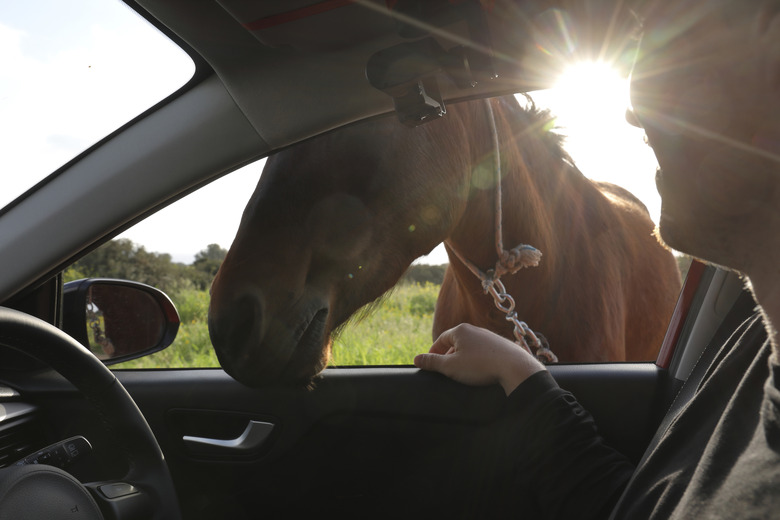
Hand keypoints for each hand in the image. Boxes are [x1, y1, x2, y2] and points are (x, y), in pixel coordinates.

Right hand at [414, 323, 545, 394]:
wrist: (514, 366)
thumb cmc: (480, 366)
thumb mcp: (451, 366)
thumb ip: (432, 362)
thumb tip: (416, 359)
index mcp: (460, 331)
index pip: (441, 339)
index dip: (433, 352)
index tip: (430, 363)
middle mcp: (474, 330)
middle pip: (455, 342)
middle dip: (448, 355)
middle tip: (444, 370)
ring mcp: (489, 337)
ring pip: (470, 346)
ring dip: (463, 358)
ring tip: (461, 372)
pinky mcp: (500, 345)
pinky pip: (483, 351)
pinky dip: (477, 360)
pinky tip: (479, 371)